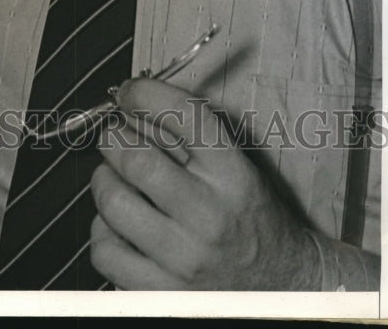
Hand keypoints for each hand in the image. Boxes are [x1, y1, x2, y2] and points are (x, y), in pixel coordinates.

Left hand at [89, 77, 320, 289]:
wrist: (285, 284)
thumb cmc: (252, 218)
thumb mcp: (236, 167)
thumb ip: (189, 136)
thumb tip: (133, 109)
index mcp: (232, 176)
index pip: (182, 117)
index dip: (145, 95)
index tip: (128, 93)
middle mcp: (209, 216)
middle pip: (137, 160)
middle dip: (113, 139)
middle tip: (114, 137)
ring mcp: (184, 258)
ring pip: (114, 203)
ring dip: (103, 180)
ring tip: (113, 178)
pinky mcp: (163, 292)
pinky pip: (106, 251)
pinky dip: (102, 230)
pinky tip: (117, 223)